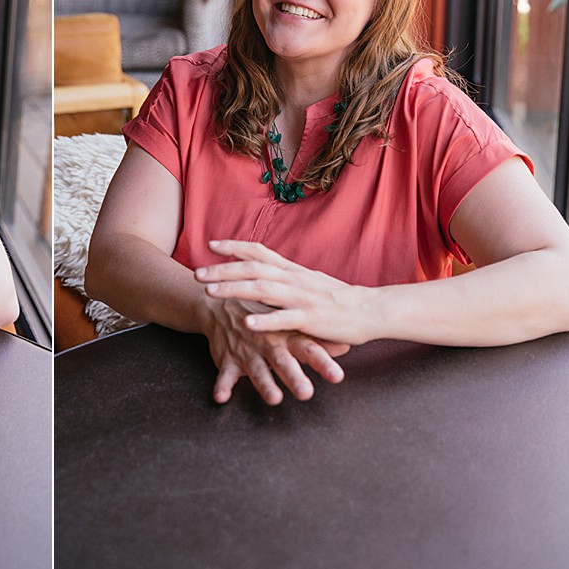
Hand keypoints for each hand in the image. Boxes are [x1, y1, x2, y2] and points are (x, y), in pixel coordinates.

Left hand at [197, 239, 374, 346]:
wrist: (371, 309)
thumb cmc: (337, 297)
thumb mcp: (308, 280)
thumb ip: (285, 275)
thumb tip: (261, 270)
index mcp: (292, 270)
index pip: (259, 251)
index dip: (234, 247)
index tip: (210, 244)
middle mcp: (294, 279)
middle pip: (253, 269)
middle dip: (223, 270)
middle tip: (197, 273)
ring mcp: (302, 298)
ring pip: (263, 290)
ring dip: (234, 290)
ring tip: (210, 291)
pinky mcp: (312, 318)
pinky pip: (285, 319)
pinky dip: (265, 320)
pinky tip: (247, 324)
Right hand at [201, 295, 347, 405]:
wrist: (224, 303)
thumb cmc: (266, 319)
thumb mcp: (291, 326)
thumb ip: (317, 340)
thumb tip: (347, 346)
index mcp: (287, 336)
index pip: (308, 349)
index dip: (323, 363)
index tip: (337, 376)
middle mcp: (268, 343)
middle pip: (283, 361)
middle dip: (294, 376)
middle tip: (306, 392)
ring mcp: (247, 351)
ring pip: (256, 369)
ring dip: (264, 384)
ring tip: (274, 398)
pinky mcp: (227, 358)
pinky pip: (223, 374)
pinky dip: (222, 385)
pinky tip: (221, 397)